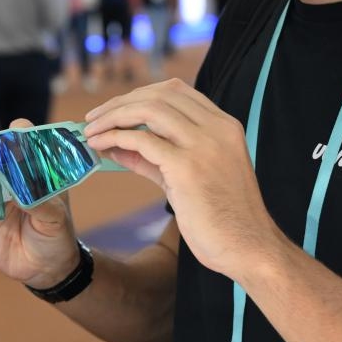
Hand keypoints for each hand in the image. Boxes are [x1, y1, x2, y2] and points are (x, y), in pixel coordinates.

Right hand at [0, 118, 81, 288]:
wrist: (46, 270)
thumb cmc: (57, 236)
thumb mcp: (56, 216)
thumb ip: (39, 200)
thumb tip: (18, 189)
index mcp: (37, 172)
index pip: (26, 142)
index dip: (22, 133)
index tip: (20, 131)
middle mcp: (14, 179)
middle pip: (0, 152)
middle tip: (2, 149)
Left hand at [84, 78, 279, 280]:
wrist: (251, 250)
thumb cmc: (221, 220)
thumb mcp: (186, 179)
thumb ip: (153, 160)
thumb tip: (114, 146)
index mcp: (224, 125)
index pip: (175, 91)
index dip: (138, 96)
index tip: (113, 109)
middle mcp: (217, 128)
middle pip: (159, 94)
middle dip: (120, 103)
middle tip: (93, 119)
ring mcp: (204, 145)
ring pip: (149, 109)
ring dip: (113, 116)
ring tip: (90, 131)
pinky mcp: (188, 167)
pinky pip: (143, 141)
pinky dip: (116, 138)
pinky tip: (101, 146)